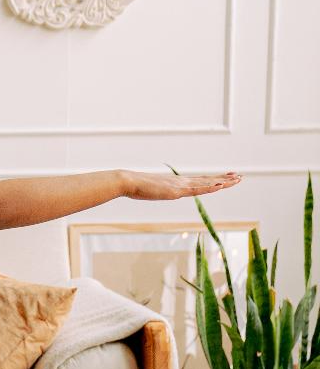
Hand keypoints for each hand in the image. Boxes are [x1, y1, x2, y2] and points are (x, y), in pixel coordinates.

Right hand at [123, 169, 240, 200]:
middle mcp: (181, 182)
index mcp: (176, 183)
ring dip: (223, 181)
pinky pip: (198, 189)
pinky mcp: (177, 190)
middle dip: (224, 179)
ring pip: (207, 183)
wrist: (128, 181)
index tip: (226, 177)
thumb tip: (152, 192)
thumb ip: (154, 191)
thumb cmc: (135, 187)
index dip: (214, 179)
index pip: (199, 181)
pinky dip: (210, 187)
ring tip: (237, 179)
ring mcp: (180, 186)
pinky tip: (221, 186)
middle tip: (239, 176)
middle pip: (207, 180)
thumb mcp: (149, 191)